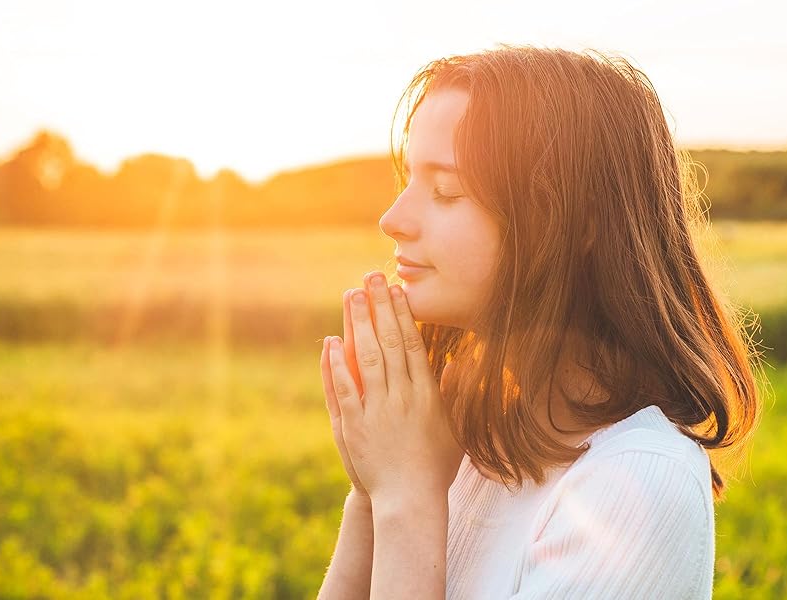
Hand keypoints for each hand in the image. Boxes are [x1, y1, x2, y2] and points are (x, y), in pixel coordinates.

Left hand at [326, 271, 463, 505]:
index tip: (396, 290)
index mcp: (425, 395)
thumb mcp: (455, 429)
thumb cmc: (435, 468)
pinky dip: (336, 364)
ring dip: (357, 323)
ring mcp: (376, 410)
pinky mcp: (354, 425)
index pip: (412, 345)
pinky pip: (344, 388)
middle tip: (371, 276)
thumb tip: (454, 364)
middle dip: (379, 306)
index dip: (403, 314)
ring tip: (351, 294)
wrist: (409, 500)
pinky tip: (331, 341)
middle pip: (388, 342)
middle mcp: (400, 396)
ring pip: (365, 358)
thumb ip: (454, 395)